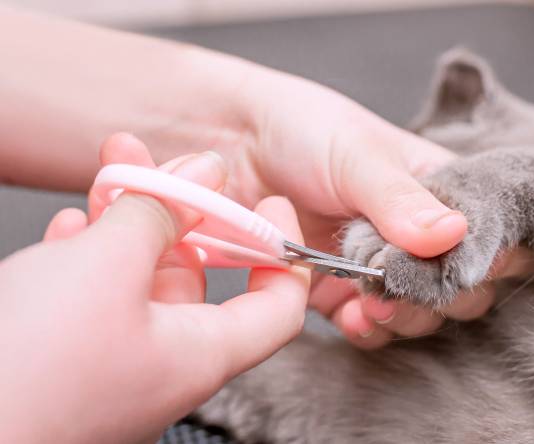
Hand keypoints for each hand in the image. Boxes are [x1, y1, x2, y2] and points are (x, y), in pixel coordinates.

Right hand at [0, 135, 309, 443]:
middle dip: (180, 212)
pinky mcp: (71, 363)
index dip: (283, 250)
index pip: (279, 305)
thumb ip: (160, 214)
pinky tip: (69, 229)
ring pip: (139, 280)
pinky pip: (96, 299)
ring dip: (127, 224)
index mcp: (200, 354)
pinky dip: (88, 257)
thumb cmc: (28, 374)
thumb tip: (204, 172)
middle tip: (161, 164)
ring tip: (110, 176)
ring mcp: (117, 364)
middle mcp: (166, 364)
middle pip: (198, 276)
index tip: (271, 205)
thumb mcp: (103, 269)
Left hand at [206, 64, 529, 346]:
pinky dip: (367, 328)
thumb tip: (455, 234)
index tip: (456, 266)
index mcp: (441, 190)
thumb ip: (402, 199)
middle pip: (461, 287)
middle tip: (404, 285)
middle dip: (439, 295)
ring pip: (420, 314)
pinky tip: (352, 316)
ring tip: (371, 301)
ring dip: (402, 316)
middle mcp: (418, 233)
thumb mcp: (359, 155)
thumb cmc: (306, 130)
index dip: (484, 258)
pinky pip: (370, 325)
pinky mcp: (342, 291)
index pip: (488, 236)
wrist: (235, 145)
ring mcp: (381, 265)